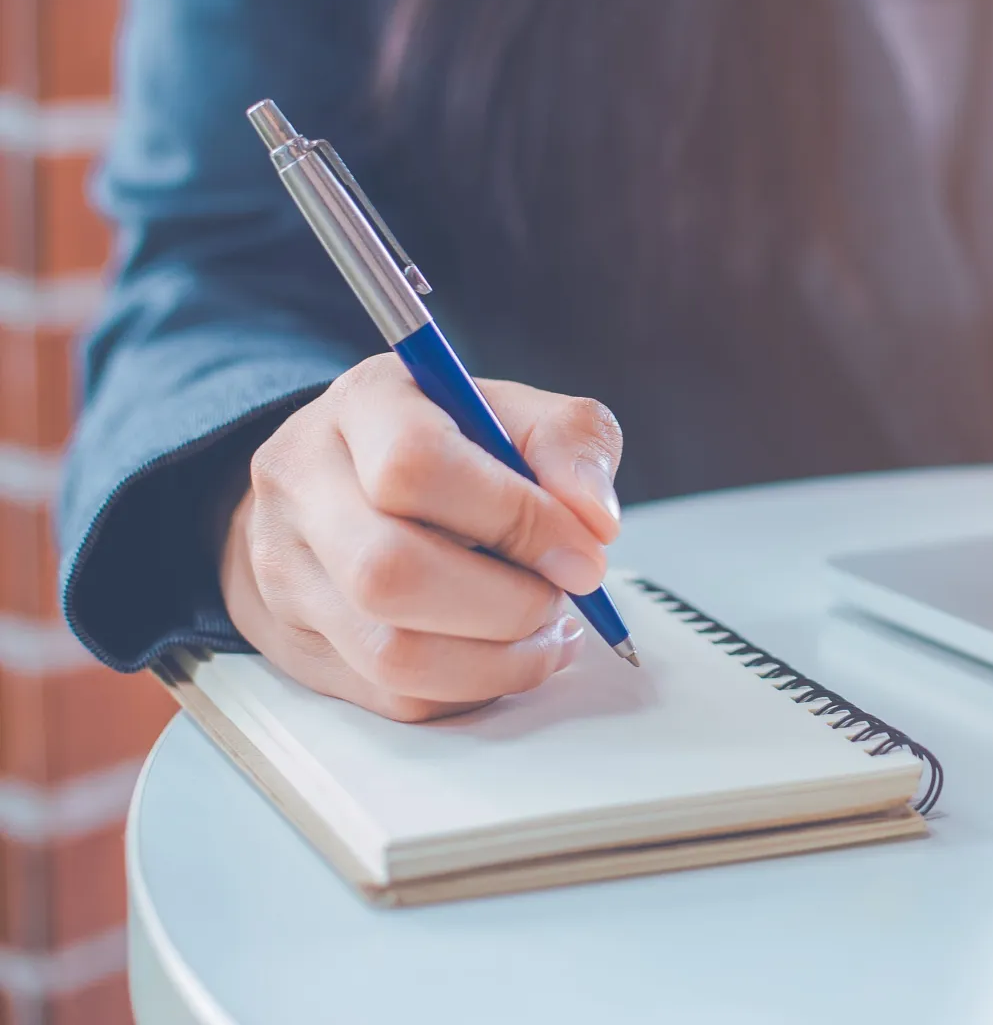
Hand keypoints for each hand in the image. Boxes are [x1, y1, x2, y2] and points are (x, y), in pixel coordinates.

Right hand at [219, 355, 624, 721]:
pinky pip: (395, 696)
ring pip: (391, 653)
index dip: (516, 519)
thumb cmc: (443, 445)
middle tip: (559, 597)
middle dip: (508, 604)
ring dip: (497, 660)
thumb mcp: (513, 410)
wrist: (340, 481)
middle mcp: (304, 486)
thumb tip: (595, 520)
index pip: (416, 466)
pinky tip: (503, 655)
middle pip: (389, 572)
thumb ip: (570, 443)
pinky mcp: (301, 647)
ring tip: (542, 631)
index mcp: (364, 405)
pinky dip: (471, 687)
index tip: (584, 553)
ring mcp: (287, 573)